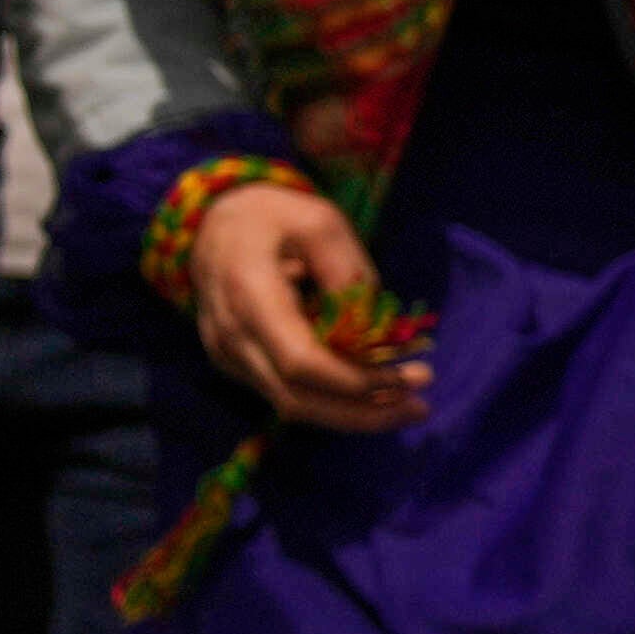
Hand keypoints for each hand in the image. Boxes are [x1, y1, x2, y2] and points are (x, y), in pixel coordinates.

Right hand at [175, 174, 425, 432]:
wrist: (213, 226)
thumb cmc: (272, 218)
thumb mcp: (319, 222)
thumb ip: (346, 270)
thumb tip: (370, 326)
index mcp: (249, 296)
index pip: (300, 362)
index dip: (357, 382)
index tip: (411, 377)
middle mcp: (231, 336)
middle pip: (297, 399)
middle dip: (364, 412)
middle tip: (421, 406)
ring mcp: (228, 355)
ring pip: (291, 405)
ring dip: (352, 414)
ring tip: (407, 403)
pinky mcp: (236, 364)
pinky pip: (285, 394)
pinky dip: (332, 401)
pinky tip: (373, 391)